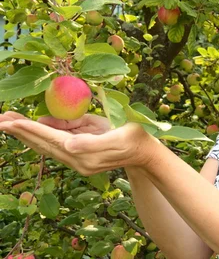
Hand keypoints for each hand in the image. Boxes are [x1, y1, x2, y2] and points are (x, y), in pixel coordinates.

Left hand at [0, 111, 155, 175]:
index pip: (51, 139)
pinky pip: (55, 143)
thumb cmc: (135, 139)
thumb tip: (67, 144)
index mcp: (84, 154)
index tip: (10, 122)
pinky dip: (40, 135)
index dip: (30, 129)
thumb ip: (91, 141)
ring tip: (8, 121)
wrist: (145, 154)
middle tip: (0, 119)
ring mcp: (77, 158)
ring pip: (46, 144)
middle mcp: (76, 159)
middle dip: (21, 131)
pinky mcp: (80, 154)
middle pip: (43, 143)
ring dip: (27, 133)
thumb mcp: (117, 137)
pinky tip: (33, 127)